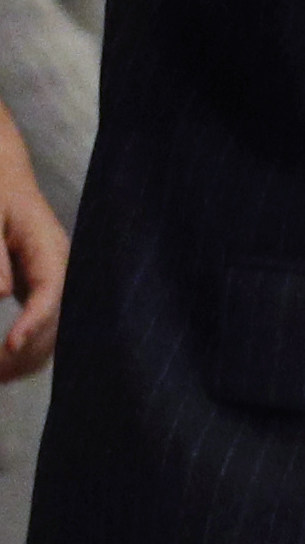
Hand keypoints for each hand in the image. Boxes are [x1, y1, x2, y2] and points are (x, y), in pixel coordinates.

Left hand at [0, 110, 66, 382]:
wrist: (3, 177)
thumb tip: (1, 295)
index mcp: (51, 248)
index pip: (52, 291)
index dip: (33, 323)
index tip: (8, 348)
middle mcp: (59, 270)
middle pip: (58, 322)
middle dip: (26, 353)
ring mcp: (51, 283)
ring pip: (52, 333)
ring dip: (26, 360)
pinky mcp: (38, 291)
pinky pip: (41, 329)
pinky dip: (24, 352)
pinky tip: (3, 365)